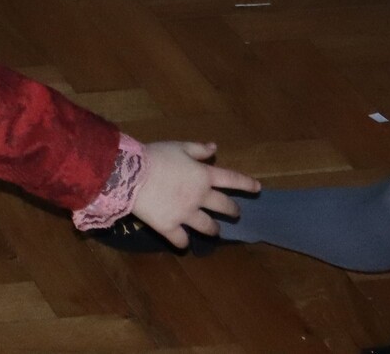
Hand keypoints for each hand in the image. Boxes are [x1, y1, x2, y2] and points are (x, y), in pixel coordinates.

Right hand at [126, 140, 259, 243]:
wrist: (131, 175)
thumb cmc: (155, 156)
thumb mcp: (178, 147)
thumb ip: (198, 149)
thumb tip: (214, 148)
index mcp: (203, 176)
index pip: (232, 179)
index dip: (246, 184)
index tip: (257, 189)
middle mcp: (200, 197)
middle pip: (223, 206)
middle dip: (232, 211)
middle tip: (235, 213)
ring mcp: (186, 215)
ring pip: (207, 226)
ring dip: (213, 229)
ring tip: (215, 231)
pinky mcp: (170, 227)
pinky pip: (181, 239)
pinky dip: (183, 242)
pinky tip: (184, 243)